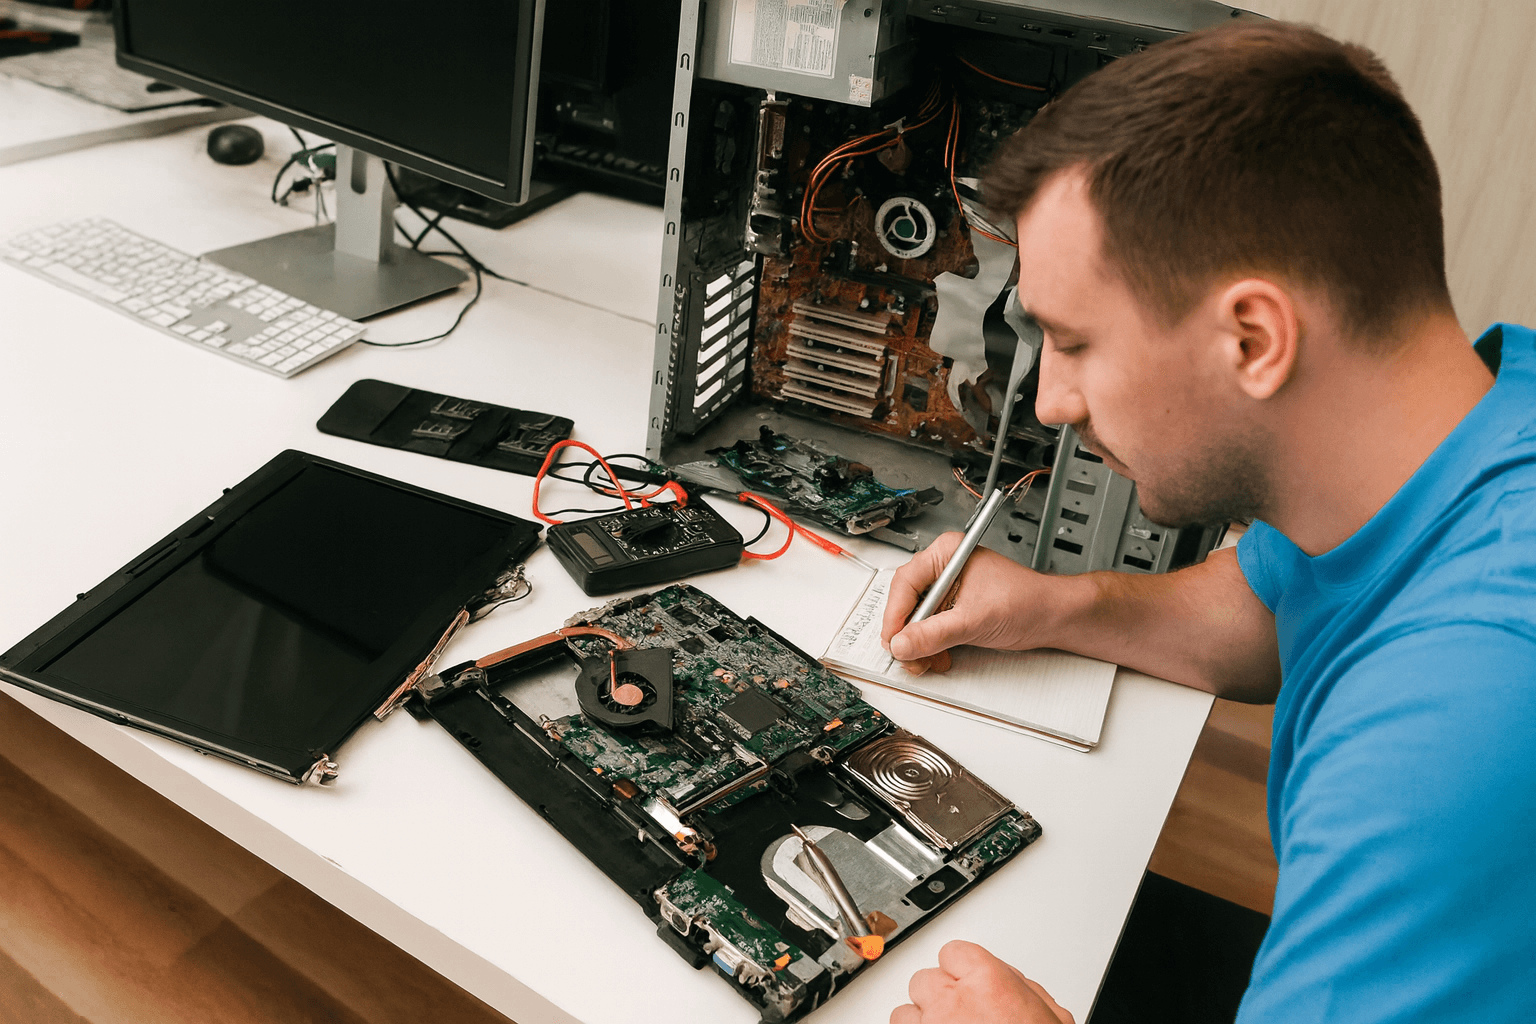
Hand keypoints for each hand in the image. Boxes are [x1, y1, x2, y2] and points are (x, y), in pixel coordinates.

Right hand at [880, 533, 1051, 674]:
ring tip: (928, 660)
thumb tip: (902, 643)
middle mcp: (944, 568)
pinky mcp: (954, 608)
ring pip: (916, 620)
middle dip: (908, 634)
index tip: (892, 639)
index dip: (895, 615)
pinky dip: (931, 646)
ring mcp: (948, 589)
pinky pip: (930, 628)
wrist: (1053, 618)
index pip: (905, 582)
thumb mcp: (975, 619)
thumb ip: (935, 633)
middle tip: (908, 655)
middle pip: (907, 603)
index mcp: (947, 553)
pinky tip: (939, 656)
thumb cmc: (1028, 601)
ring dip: (919, 645)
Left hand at [891, 940, 1073, 1023]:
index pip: (953, 953)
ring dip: (922, 1020)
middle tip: (960, 1014)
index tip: (967, 982)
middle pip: (925, 980)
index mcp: (988, 982)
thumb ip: (1021, 989)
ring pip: (906, 1010)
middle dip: (940, 996)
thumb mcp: (1049, 1014)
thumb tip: (1010, 983)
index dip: (961, 970)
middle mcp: (953, 1001)